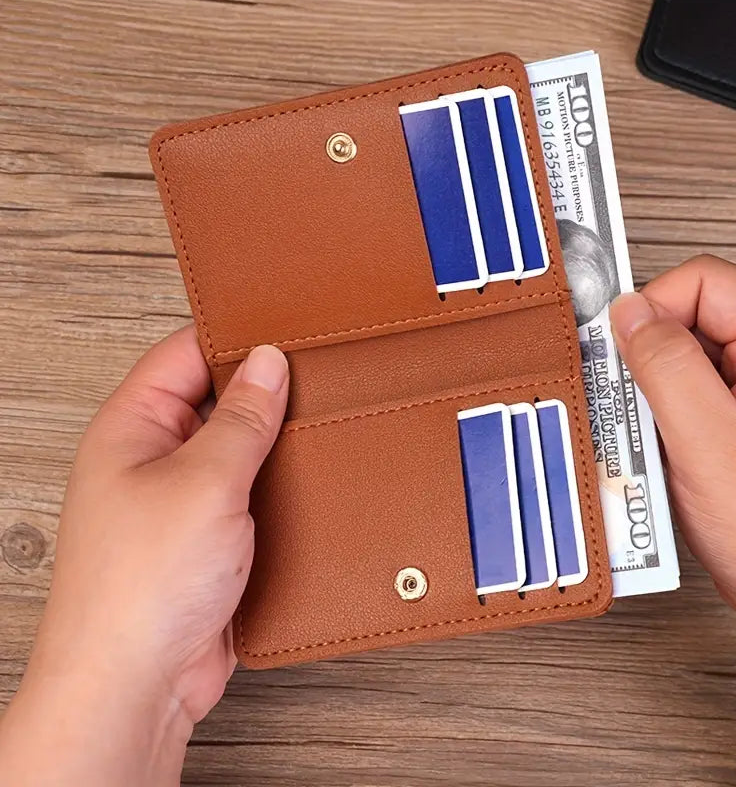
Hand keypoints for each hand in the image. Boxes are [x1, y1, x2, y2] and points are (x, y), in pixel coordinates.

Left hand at [0, 327, 288, 785]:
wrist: (138, 685)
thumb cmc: (141, 588)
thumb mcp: (204, 482)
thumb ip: (241, 418)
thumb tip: (268, 363)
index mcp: (133, 427)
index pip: (184, 353)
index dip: (234, 337)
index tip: (287, 332)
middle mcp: (153, 459)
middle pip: (215, 400)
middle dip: (265, 393)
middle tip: (317, 381)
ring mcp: (181, 500)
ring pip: (237, 450)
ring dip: (275, 445)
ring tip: (321, 430)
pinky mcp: (208, 539)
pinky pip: (249, 495)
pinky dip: (279, 487)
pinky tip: (312, 482)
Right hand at [610, 255, 735, 783]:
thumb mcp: (710, 444)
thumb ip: (667, 366)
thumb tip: (629, 314)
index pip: (706, 284)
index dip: (653, 307)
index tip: (615, 344)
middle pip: (689, 319)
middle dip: (643, 358)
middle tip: (623, 401)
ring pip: (681, 362)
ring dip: (647, 396)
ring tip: (641, 441)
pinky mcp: (735, 427)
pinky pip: (682, 400)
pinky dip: (655, 422)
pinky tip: (652, 457)